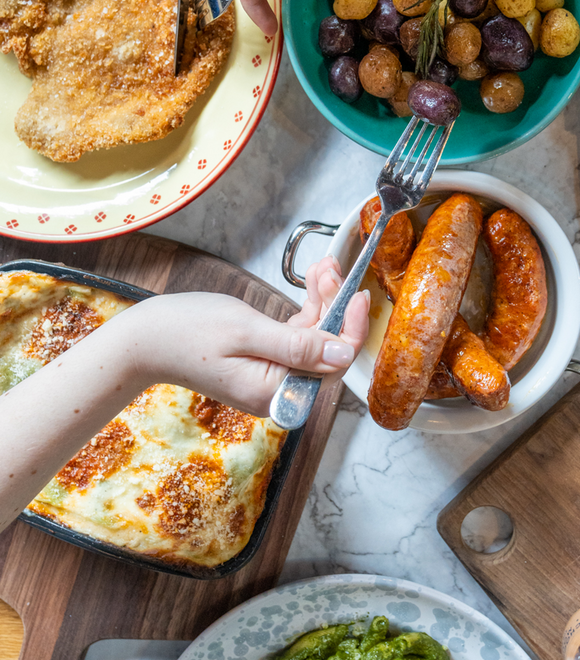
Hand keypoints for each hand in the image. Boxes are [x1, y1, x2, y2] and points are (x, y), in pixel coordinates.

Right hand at [121, 255, 368, 416]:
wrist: (142, 340)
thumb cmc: (185, 333)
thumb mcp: (246, 332)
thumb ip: (298, 346)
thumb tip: (344, 354)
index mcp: (276, 392)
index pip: (333, 365)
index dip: (350, 330)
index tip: (358, 297)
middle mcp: (278, 390)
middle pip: (326, 350)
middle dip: (334, 307)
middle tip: (330, 270)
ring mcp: (271, 377)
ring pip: (314, 339)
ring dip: (321, 303)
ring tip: (321, 268)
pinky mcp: (264, 363)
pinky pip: (296, 337)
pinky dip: (305, 310)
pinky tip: (309, 284)